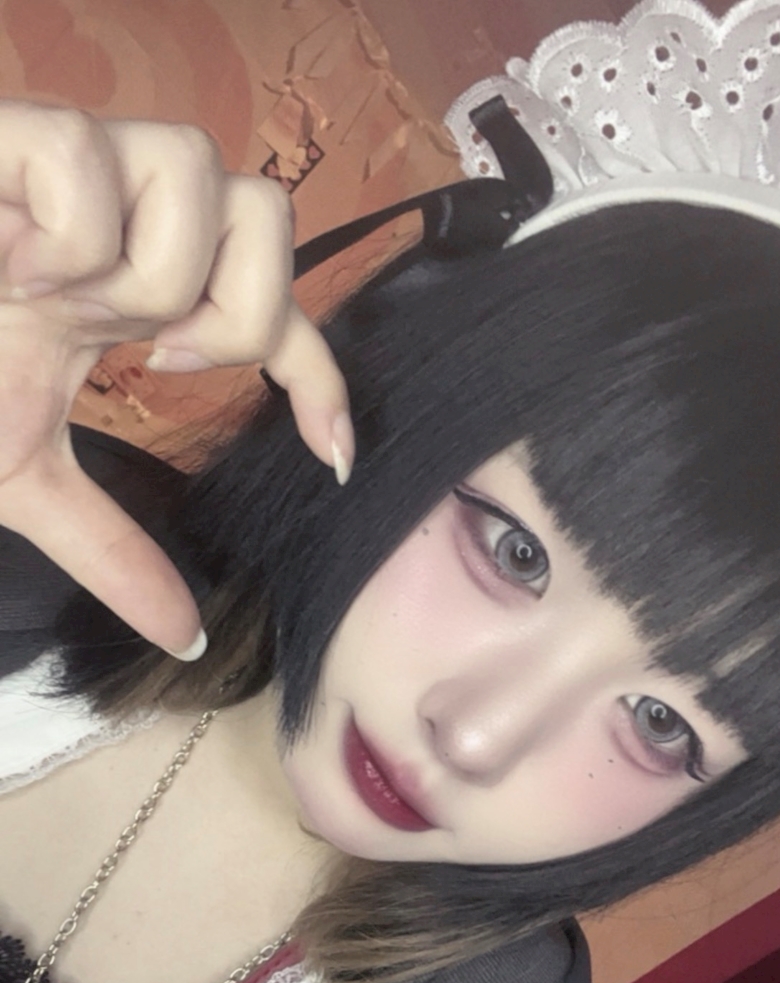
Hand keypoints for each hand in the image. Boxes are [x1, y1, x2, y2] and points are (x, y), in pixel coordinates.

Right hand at [0, 101, 351, 659]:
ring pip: (197, 168)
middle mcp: (119, 216)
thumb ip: (108, 550)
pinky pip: (88, 158)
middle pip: (268, 212)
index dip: (319, 376)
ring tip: (71, 310)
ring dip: (151, 270)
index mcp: (129, 290)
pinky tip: (13, 272)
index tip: (333, 456)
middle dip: (233, 309)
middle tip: (154, 360)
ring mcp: (67, 164)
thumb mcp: (25, 480)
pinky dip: (66, 235)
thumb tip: (182, 637)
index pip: (269, 310)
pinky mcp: (8, 134)